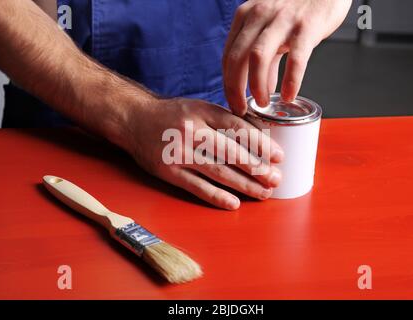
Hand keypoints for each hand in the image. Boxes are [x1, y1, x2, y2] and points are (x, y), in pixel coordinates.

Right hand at [124, 97, 283, 209]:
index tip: (278, 157)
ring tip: (263, 193)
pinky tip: (234, 203)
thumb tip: (259, 135)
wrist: (134, 120)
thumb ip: (225, 120)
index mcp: (202, 112)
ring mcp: (178, 153)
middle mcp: (191, 131)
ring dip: (244, 185)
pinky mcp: (168, 171)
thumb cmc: (173, 115)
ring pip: (217, 172)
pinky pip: (196, 187)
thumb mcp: (199, 107)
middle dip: (257, 168)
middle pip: (231, 152)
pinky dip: (217, 197)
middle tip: (276, 179)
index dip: (261, 144)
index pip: (238, 128)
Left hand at [223, 0, 351, 115]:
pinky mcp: (306, 26)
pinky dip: (291, 81)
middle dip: (235, 89)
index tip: (233, 102)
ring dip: (257, 86)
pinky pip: (295, 58)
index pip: (228, 56)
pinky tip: (290, 95)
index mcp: (246, 16)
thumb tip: (263, 88)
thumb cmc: (299, 7)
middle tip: (241, 109)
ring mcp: (282, 19)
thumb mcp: (273, 28)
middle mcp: (259, 15)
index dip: (228, 84)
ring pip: (258, 58)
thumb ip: (267, 59)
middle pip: (237, 58)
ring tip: (263, 103)